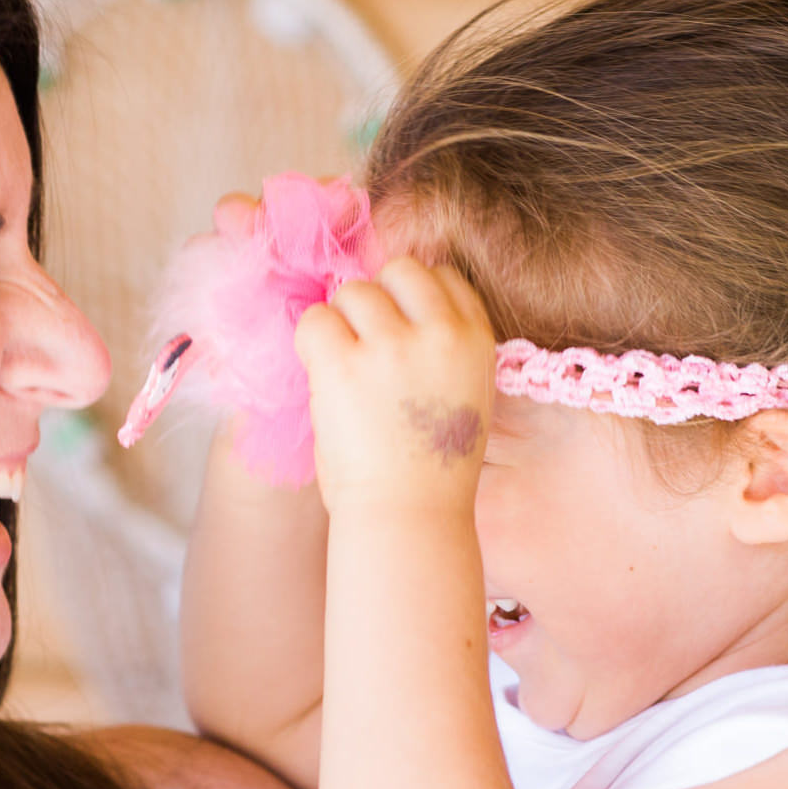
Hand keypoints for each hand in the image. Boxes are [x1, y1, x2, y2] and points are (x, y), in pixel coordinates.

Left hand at [294, 256, 494, 513]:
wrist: (410, 517)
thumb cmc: (431, 470)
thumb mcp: (463, 394)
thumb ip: (440, 347)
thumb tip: (390, 306)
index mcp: (477, 340)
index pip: (444, 278)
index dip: (413, 301)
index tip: (400, 335)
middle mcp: (440, 333)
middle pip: (399, 271)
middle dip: (378, 302)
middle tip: (367, 351)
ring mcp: (391, 345)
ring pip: (353, 292)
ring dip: (341, 325)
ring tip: (345, 372)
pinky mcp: (344, 363)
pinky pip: (314, 320)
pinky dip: (310, 344)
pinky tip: (323, 379)